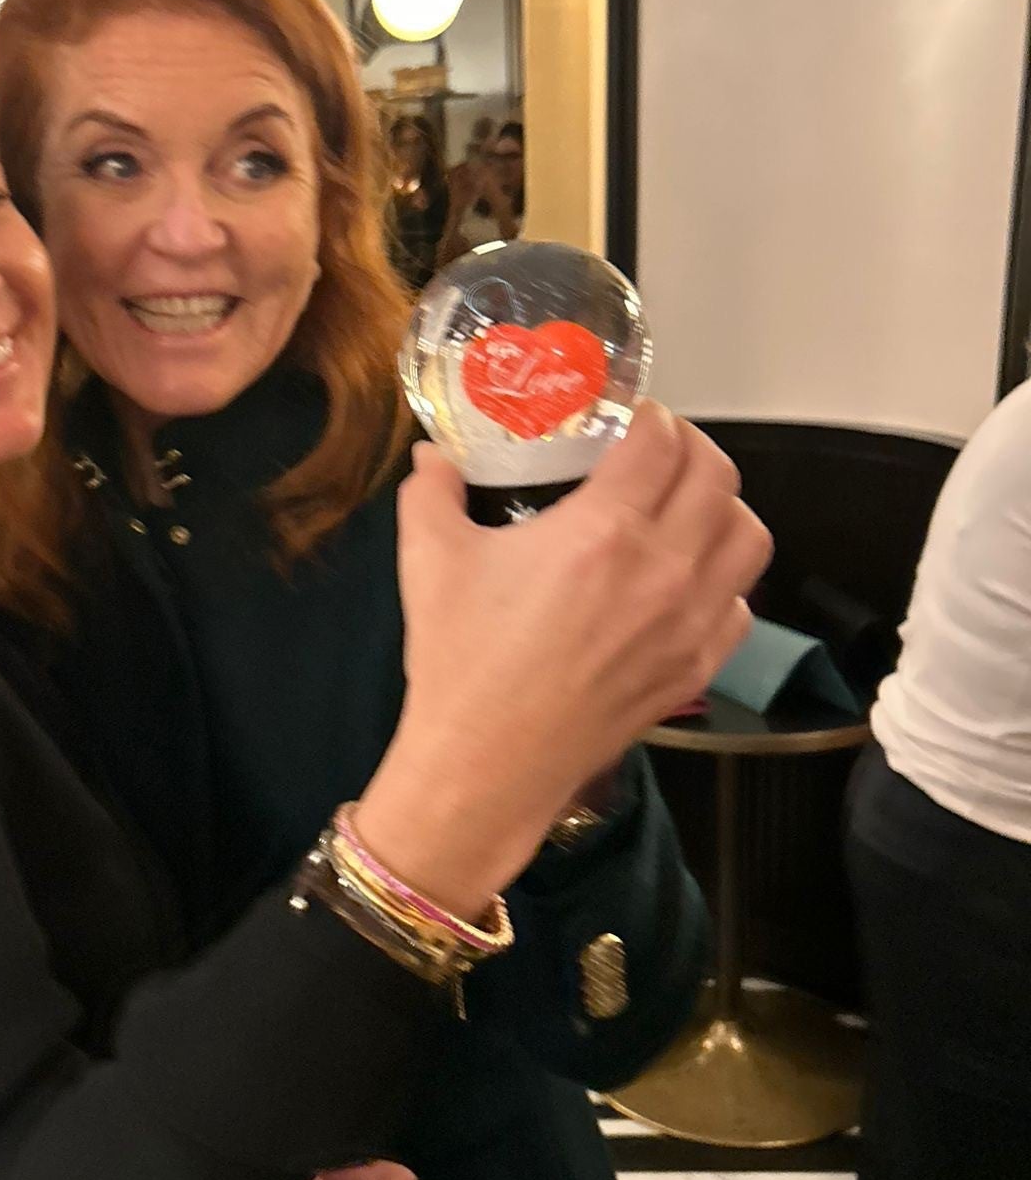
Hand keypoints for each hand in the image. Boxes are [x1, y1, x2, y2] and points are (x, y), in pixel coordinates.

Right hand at [360, 404, 769, 910]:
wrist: (485, 765)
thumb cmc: (461, 660)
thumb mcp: (429, 559)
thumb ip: (432, 490)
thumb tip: (434, 454)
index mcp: (603, 531)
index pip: (662, 440)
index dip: (647, 415)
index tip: (624, 417)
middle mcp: (663, 570)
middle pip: (719, 475)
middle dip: (689, 448)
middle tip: (654, 452)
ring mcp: (689, 623)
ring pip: (749, 536)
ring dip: (721, 508)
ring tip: (682, 508)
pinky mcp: (695, 668)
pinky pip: (741, 605)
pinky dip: (723, 582)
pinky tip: (683, 581)